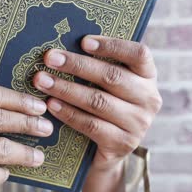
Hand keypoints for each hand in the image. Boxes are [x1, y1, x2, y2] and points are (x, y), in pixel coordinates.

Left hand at [33, 35, 161, 191]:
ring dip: (66, 89)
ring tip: (42, 81)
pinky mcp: (122, 144)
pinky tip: (51, 104)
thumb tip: (63, 47)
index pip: (139, 54)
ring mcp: (138, 123)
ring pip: (99, 101)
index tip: (84, 41)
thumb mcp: (109, 84)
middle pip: (112, 76)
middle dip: (77, 65)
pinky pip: (91, 125)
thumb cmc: (106, 104)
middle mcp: (149, 99)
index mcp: (148, 76)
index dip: (112, 46)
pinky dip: (68, 113)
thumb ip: (97, 65)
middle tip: (49, 58)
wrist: (110, 150)